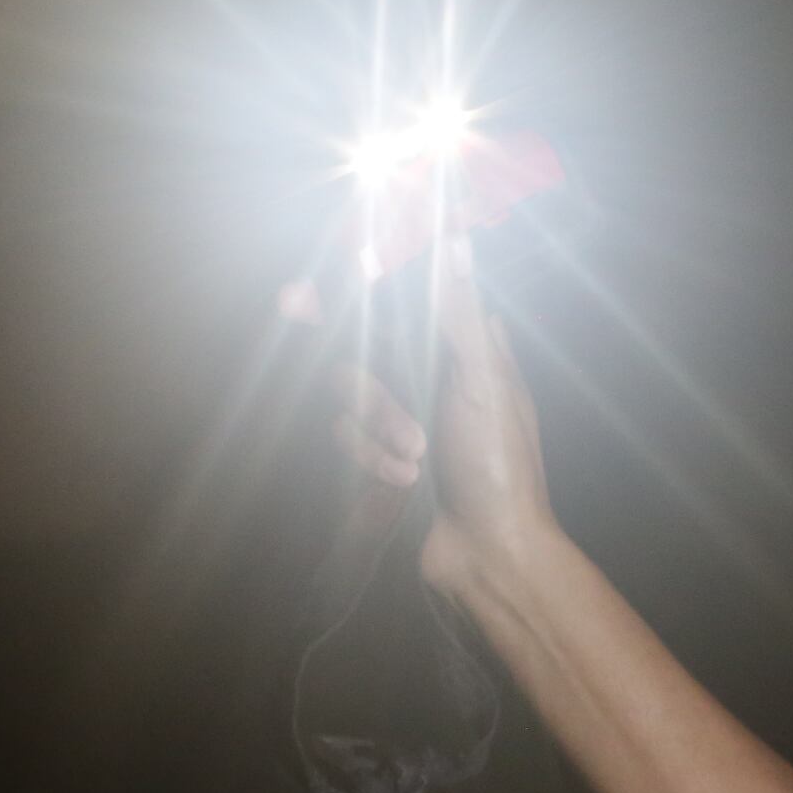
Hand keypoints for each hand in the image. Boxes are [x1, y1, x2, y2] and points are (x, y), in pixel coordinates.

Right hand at [329, 230, 557, 601]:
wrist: (489, 554)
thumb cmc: (500, 466)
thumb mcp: (484, 384)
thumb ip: (459, 314)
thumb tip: (455, 239)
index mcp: (464, 347)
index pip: (409, 291)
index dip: (369, 271)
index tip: (334, 251)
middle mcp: (428, 372)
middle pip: (361, 332)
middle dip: (333, 326)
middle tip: (292, 304)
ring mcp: (398, 413)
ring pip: (349, 388)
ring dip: (378, 420)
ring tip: (415, 453)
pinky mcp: (374, 451)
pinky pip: (345, 433)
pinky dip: (372, 456)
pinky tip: (405, 478)